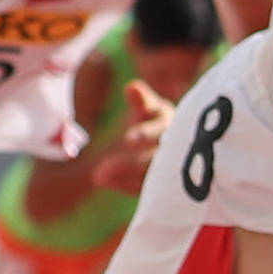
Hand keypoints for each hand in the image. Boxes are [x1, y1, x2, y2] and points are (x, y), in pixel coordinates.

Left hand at [90, 79, 176, 194]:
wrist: (167, 141)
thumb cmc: (154, 118)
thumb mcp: (148, 107)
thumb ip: (142, 100)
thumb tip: (133, 86)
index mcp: (170, 123)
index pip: (160, 129)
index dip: (145, 134)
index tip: (127, 139)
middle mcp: (174, 146)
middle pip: (155, 158)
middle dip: (131, 165)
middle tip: (99, 173)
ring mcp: (169, 167)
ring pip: (150, 176)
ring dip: (125, 177)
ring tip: (97, 176)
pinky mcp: (161, 181)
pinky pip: (144, 186)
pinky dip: (125, 184)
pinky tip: (104, 180)